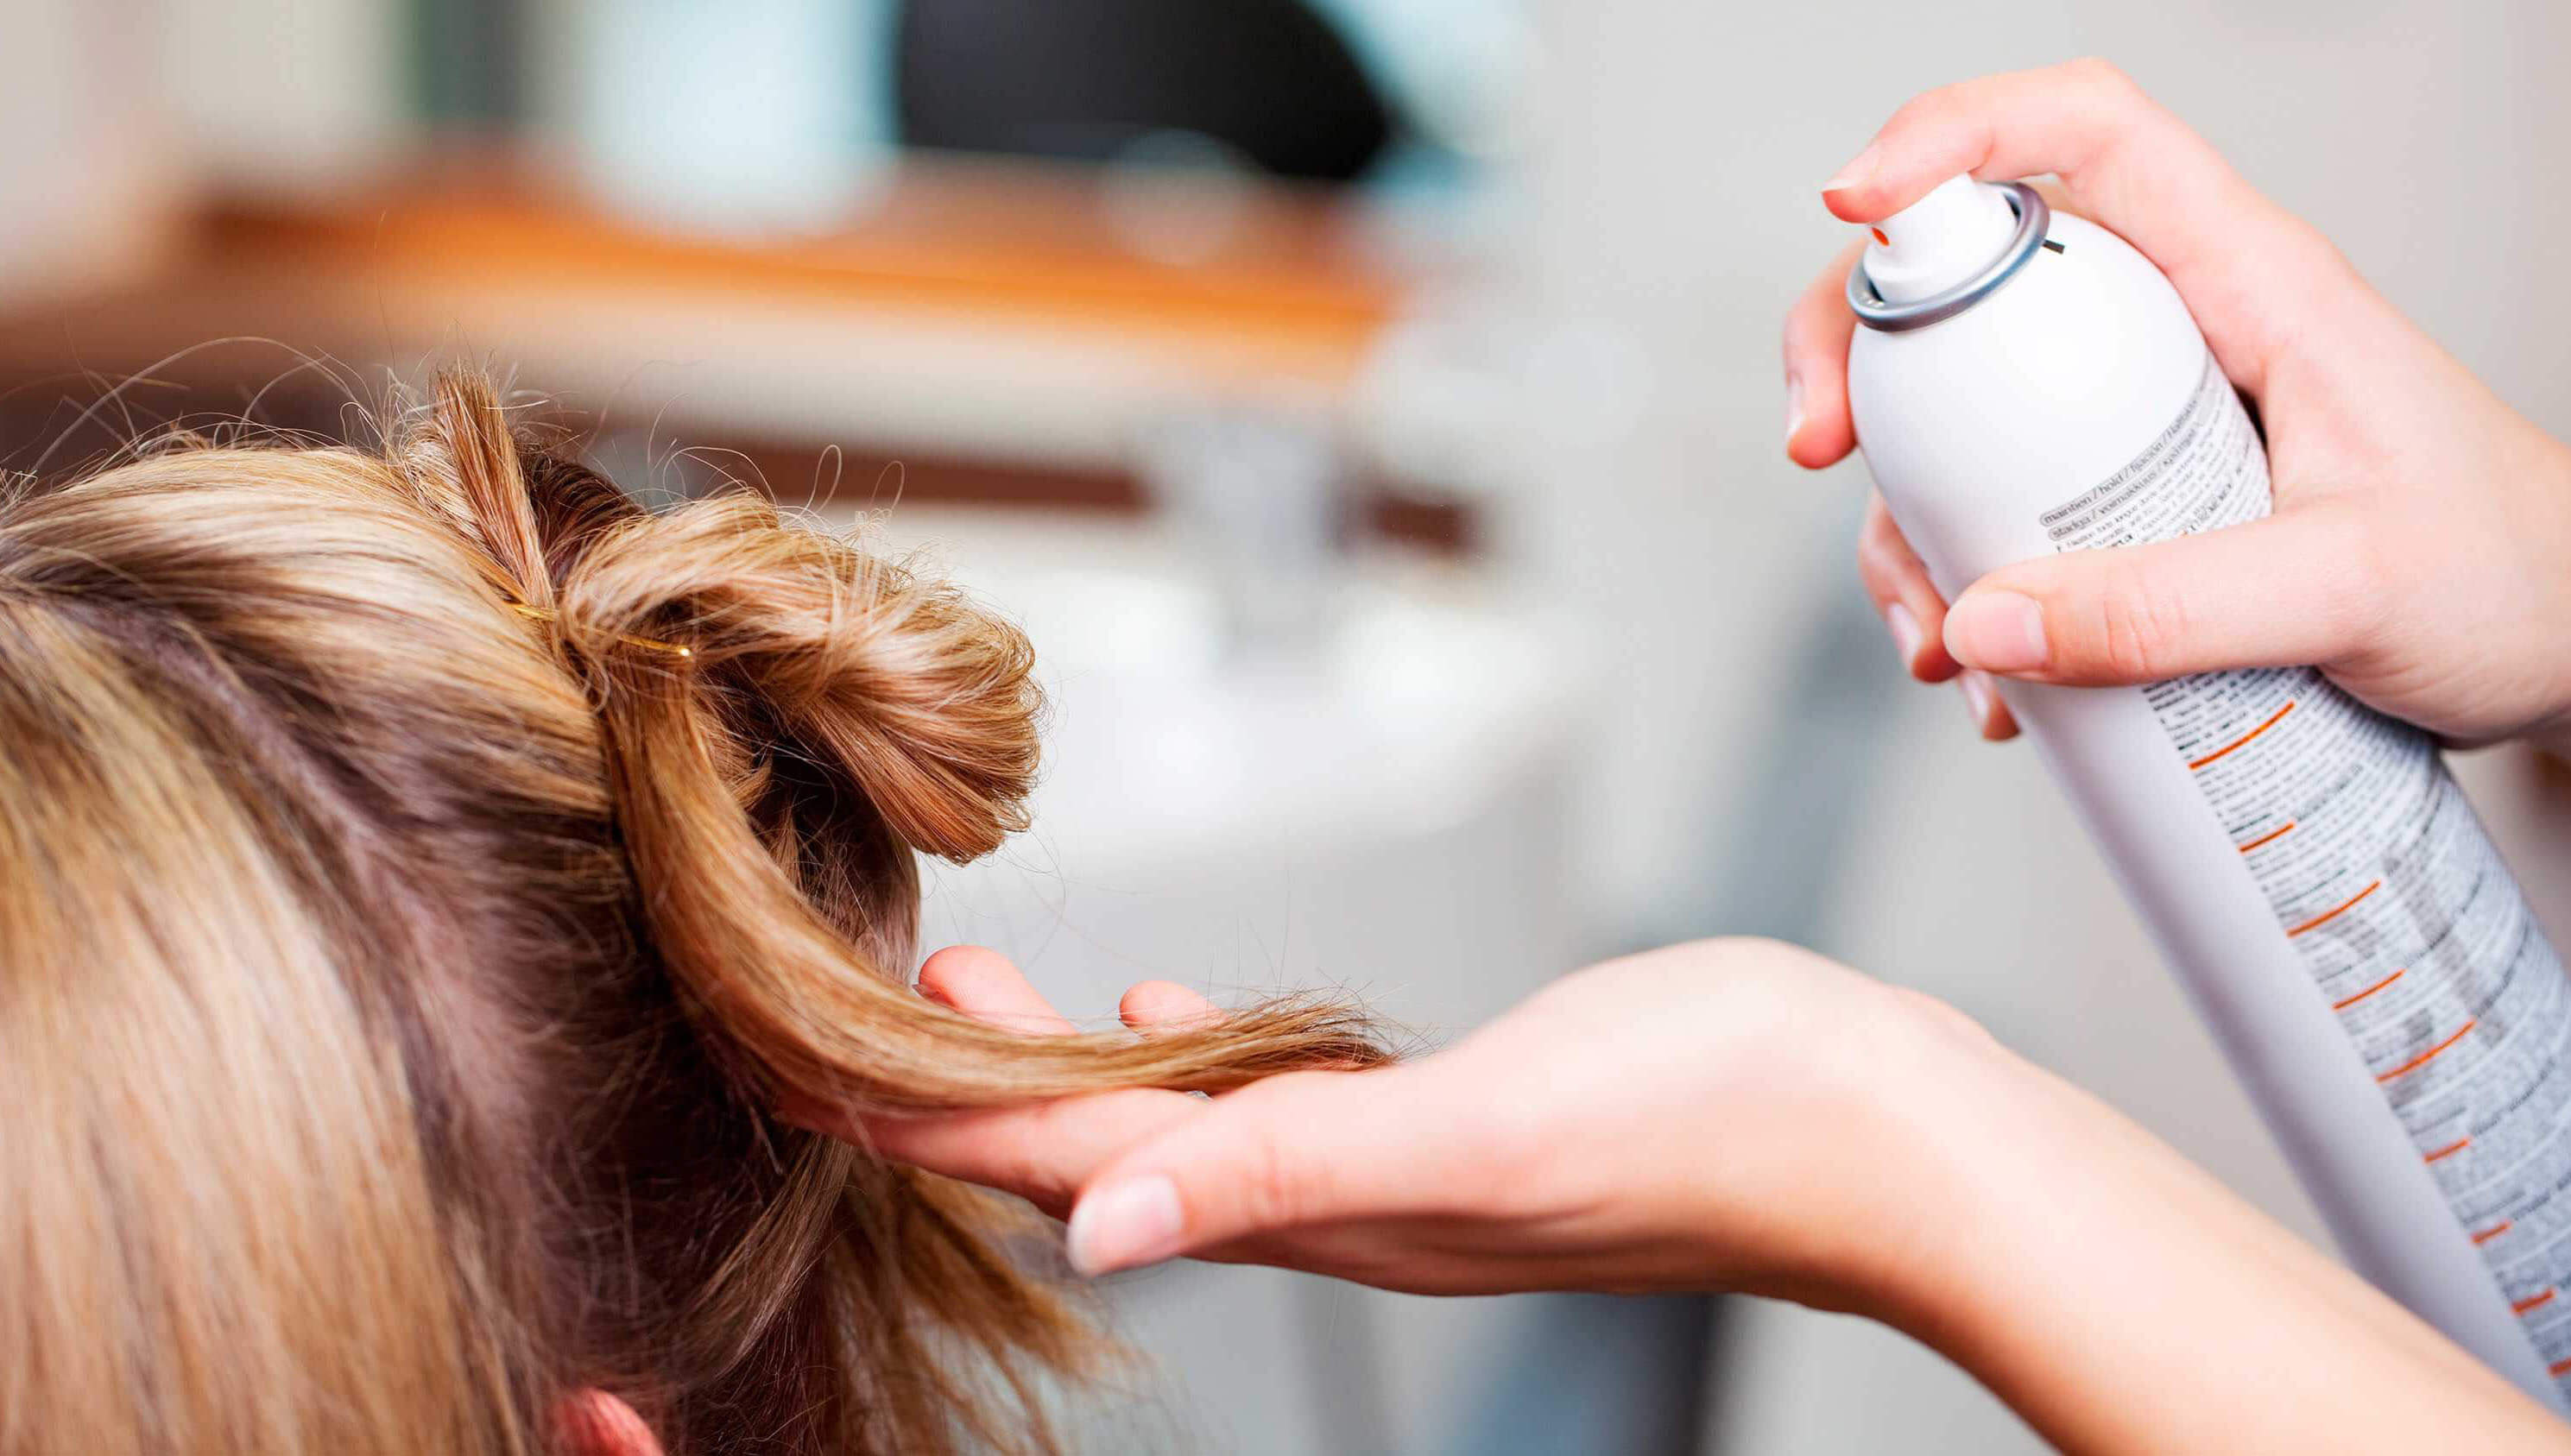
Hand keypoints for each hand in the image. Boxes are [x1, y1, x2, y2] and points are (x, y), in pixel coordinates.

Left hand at [810, 938, 2014, 1316]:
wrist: (1863, 1125)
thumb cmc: (1702, 1122)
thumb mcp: (1473, 1134)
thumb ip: (1281, 1168)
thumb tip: (1090, 1230)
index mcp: (1313, 1207)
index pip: (1064, 1173)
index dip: (926, 1124)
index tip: (804, 1066)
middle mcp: (1329, 1199)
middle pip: (1086, 1153)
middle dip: (956, 1090)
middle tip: (847, 1005)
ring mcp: (1386, 1163)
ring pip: (1167, 1123)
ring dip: (1058, 1068)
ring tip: (970, 994)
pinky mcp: (1444, 1114)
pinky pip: (1268, 1093)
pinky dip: (1189, 1054)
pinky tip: (1165, 1010)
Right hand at [1783, 59, 2570, 751]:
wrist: (2562, 648)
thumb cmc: (2510, 577)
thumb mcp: (2351, 591)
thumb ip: (2171, 609)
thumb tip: (1986, 617)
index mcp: (2248, 280)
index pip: (2087, 132)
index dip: (1955, 134)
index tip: (1854, 201)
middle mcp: (2174, 329)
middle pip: (1971, 273)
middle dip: (1862, 349)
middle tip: (1819, 448)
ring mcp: (2140, 417)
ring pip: (1963, 416)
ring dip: (1903, 517)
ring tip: (1936, 644)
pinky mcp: (2129, 504)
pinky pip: (2001, 517)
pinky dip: (1962, 594)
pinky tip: (1993, 682)